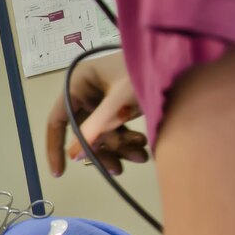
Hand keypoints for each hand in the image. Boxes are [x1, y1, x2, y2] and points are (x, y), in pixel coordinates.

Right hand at [45, 50, 148, 176]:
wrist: (179, 61)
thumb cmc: (145, 74)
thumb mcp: (120, 103)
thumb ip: (96, 129)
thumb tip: (73, 156)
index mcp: (78, 84)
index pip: (57, 120)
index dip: (55, 147)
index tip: (60, 173)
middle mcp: (87, 91)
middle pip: (84, 132)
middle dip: (102, 151)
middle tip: (118, 169)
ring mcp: (103, 98)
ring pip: (102, 133)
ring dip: (119, 148)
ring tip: (141, 156)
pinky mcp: (119, 105)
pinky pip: (116, 129)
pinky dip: (127, 141)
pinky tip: (142, 146)